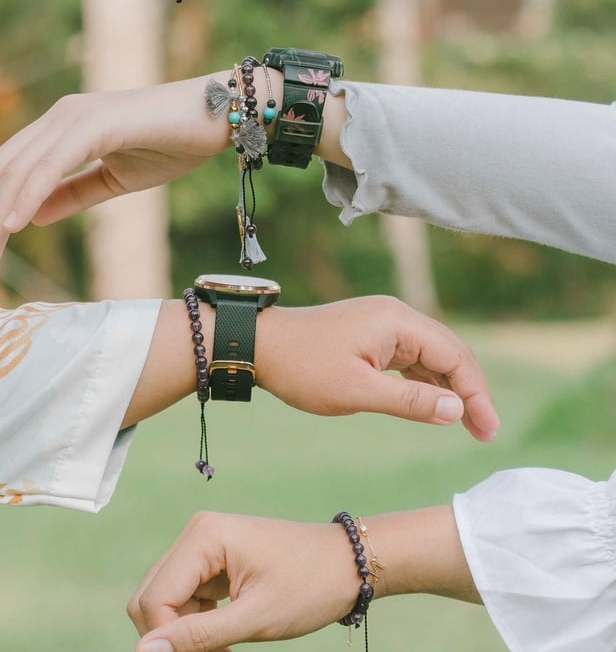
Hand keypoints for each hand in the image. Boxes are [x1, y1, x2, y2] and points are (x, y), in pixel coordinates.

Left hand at [0, 76, 228, 268]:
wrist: (218, 117)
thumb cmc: (173, 144)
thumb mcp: (115, 180)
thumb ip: (73, 194)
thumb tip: (31, 217)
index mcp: (62, 129)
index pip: (9, 170)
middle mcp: (60, 116)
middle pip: (1, 168)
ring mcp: (75, 115)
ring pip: (18, 168)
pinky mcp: (96, 122)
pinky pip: (52, 163)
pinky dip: (28, 194)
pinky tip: (13, 225)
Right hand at [129, 505, 476, 651]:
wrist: (348, 564)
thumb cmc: (309, 586)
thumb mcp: (254, 619)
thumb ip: (197, 636)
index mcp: (203, 536)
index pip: (154, 599)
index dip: (167, 641)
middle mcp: (196, 534)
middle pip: (151, 597)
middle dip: (172, 636)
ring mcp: (204, 544)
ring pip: (165, 600)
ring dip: (184, 632)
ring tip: (225, 649)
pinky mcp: (212, 559)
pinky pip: (184, 597)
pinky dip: (196, 624)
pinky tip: (226, 637)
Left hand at [256, 296, 498, 440]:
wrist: (261, 346)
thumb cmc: (304, 368)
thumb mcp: (358, 392)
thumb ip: (410, 402)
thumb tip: (457, 411)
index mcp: (397, 321)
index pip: (454, 355)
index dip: (476, 394)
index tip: (488, 430)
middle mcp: (396, 316)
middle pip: (449, 352)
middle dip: (470, 391)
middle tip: (486, 432)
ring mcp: (384, 325)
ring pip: (432, 356)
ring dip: (450, 388)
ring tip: (468, 426)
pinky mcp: (373, 336)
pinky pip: (411, 358)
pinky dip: (426, 383)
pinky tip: (435, 407)